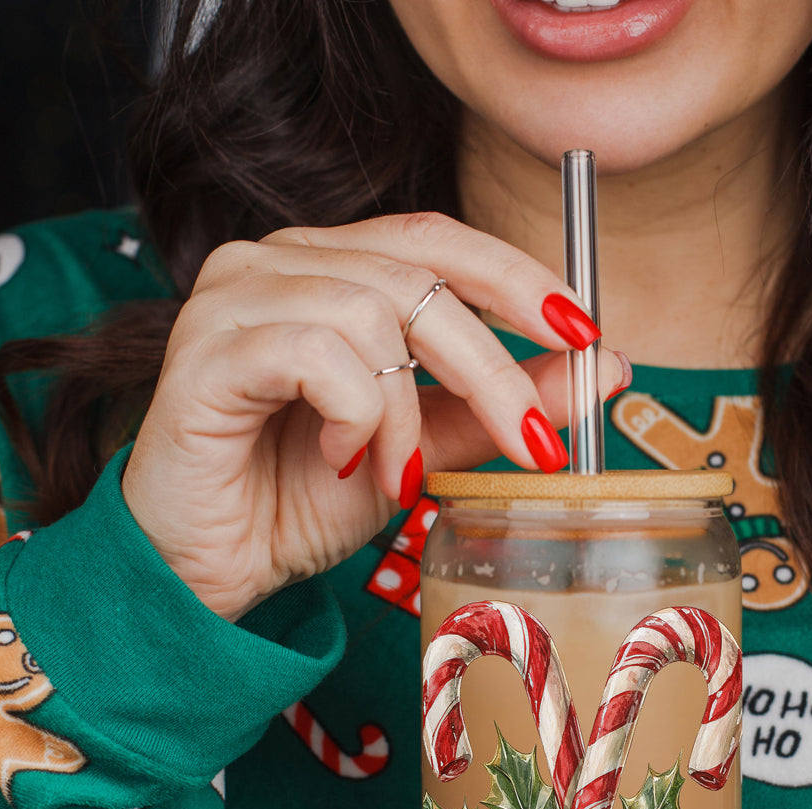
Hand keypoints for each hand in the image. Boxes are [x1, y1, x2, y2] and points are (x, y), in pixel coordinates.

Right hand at [122, 213, 628, 621]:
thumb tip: (606, 366)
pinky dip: (352, 416)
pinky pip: (314, 351)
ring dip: (407, 412)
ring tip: (396, 473)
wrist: (211, 567)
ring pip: (369, 312)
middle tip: (534, 442)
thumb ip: (499, 405)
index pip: (439, 238)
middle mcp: (279, 261)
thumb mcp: (425, 449)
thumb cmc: (303, 499)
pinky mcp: (206, 347)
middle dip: (493, 366)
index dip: (517, 277)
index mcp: (332, 268)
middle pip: (419, 276)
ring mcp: (235, 295)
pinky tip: (338, 460)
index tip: (586, 332)